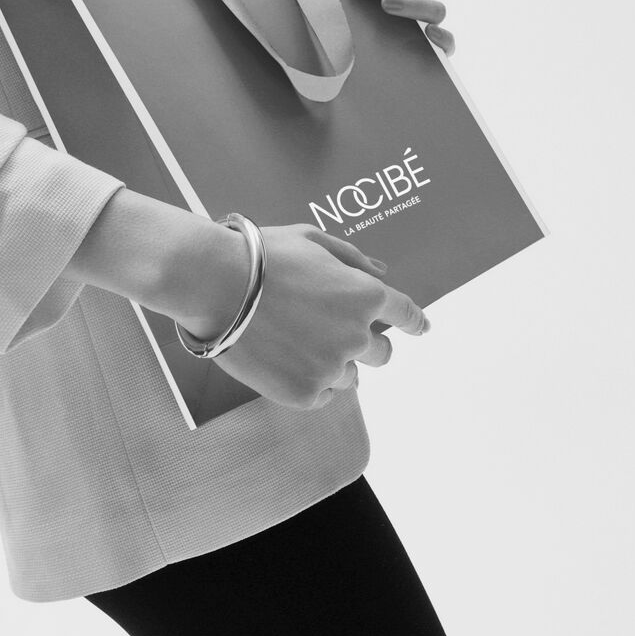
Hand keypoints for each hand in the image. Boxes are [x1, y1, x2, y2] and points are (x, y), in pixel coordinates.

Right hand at [177, 223, 430, 410]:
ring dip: (332, 362)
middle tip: (331, 333)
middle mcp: (357, 335)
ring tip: (292, 341)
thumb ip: (352, 259)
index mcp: (365, 295)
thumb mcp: (311, 240)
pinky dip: (309, 382)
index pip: (406, 314)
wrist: (214, 284)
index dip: (415, 322)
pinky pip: (322, 395)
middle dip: (366, 344)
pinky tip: (282, 361)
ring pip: (349, 376)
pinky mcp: (305, 393)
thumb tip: (383, 273)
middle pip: (382, 353)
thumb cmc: (260, 255)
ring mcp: (332, 367)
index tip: (421, 328)